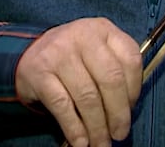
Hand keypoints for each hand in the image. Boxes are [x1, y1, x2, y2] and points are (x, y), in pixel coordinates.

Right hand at [15, 17, 142, 146]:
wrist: (30, 54)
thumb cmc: (74, 57)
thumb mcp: (97, 52)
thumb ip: (115, 71)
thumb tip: (127, 111)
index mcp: (103, 29)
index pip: (130, 60)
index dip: (134, 90)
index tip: (131, 110)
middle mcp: (83, 36)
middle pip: (110, 79)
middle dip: (118, 113)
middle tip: (120, 134)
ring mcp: (59, 53)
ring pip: (87, 96)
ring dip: (97, 127)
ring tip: (101, 143)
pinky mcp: (39, 73)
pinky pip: (63, 106)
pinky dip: (74, 128)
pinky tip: (81, 141)